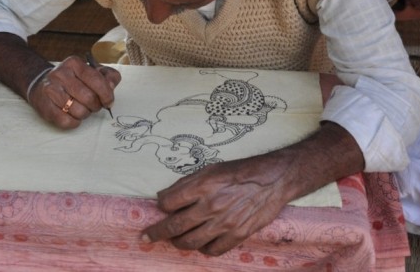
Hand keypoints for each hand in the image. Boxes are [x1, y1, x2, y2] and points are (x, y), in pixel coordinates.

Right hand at [31, 55, 120, 128]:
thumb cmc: (73, 80)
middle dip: (96, 105)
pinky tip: (72, 115)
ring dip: (85, 114)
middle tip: (94, 105)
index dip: (106, 94)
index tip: (109, 101)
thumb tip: (111, 86)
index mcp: (74, 63)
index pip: (96, 80)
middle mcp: (60, 74)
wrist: (43, 85)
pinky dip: (74, 122)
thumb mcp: (92, 72)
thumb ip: (108, 76)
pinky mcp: (44, 106)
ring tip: (81, 108)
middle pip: (88, 98)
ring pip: (79, 111)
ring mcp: (51, 90)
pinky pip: (66, 121)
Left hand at [142, 153, 293, 255]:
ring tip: (174, 239)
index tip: (160, 206)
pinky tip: (200, 244)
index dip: (160, 205)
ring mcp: (224, 223)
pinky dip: (202, 249)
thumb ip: (187, 183)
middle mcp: (211, 205)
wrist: (273, 179)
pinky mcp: (238, 234)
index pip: (168, 202)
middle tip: (147, 236)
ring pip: (190, 242)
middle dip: (156, 233)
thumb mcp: (211, 168)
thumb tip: (164, 196)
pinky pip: (213, 250)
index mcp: (202, 185)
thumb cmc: (240, 171)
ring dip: (177, 242)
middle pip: (174, 226)